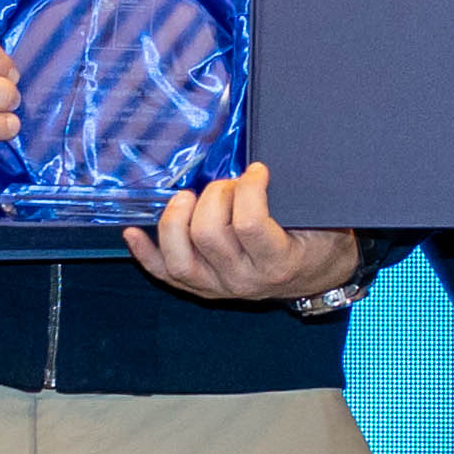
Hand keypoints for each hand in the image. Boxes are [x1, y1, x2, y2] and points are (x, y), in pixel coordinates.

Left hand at [126, 164, 365, 305]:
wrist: (319, 276)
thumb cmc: (319, 239)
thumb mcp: (320, 218)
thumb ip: (292, 197)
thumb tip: (257, 165)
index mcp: (277, 262)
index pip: (249, 224)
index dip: (249, 187)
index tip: (257, 170)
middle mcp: (244, 280)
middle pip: (208, 234)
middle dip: (215, 195)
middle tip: (230, 184)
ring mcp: (219, 288)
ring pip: (179, 258)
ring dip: (176, 220)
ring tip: (187, 198)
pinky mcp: (202, 288)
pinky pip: (165, 274)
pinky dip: (145, 254)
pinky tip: (133, 231)